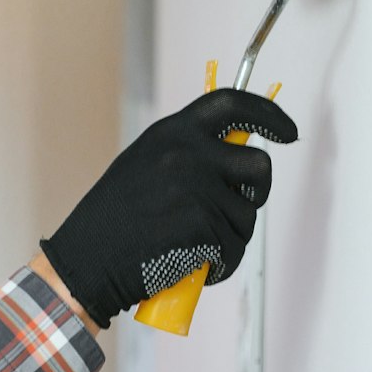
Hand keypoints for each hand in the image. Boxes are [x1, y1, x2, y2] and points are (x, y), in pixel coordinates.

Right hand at [39, 89, 296, 326]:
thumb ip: (184, 155)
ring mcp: (194, 188)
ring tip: (194, 249)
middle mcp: (186, 153)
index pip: (232, 104)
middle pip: (258, 166)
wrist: (83, 263)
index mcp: (171, 133)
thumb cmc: (111, 224)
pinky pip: (234, 250)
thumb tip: (236, 156)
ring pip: (246, 218)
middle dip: (255, 196)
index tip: (288, 132)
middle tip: (230, 217)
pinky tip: (192, 268)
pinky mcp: (201, 225)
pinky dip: (221, 266)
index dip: (268, 115)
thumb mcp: (144, 167)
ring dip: (230, 241)